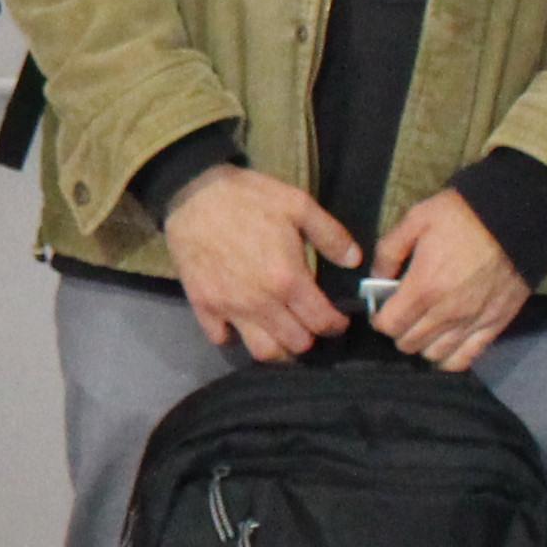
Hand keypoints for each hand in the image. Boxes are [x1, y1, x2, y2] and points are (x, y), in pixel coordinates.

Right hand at [160, 165, 360, 364]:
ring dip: (278, 349)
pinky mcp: (203, 306)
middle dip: (310, 337)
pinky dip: (234, 337)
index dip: (336, 325)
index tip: (338, 320)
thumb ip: (331, 235)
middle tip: (310, 323)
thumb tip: (354, 261)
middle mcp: (261, 303)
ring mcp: (230, 308)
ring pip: (262, 352)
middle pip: (296, 344)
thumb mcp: (297, 204)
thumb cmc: (248, 197)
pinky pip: (221, 339)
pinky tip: (242, 323)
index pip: (322, 321)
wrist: (192, 194)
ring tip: (282, 334)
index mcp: (288, 279)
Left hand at [371, 188, 534, 374]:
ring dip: (424, 345)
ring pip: (436, 355)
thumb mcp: (416, 220)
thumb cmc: (463, 216)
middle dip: (400, 332)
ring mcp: (473, 321)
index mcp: (424, 287)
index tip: (383, 310)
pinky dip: (452, 358)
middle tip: (404, 316)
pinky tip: (447, 345)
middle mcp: (447, 312)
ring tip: (425, 328)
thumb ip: (389, 251)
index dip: (381, 319)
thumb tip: (376, 277)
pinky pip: (468, 357)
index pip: (390, 325)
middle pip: (409, 343)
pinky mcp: (496, 324)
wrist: (516, 218)